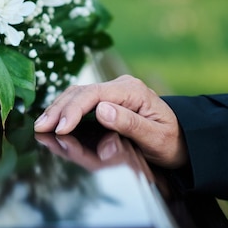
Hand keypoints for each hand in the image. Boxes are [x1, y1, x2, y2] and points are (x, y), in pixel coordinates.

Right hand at [34, 75, 187, 168]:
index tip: (61, 129)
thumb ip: (129, 123)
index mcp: (131, 90)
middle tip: (40, 128)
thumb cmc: (173, 141)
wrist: (186, 140)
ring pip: (77, 94)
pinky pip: (82, 102)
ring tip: (41, 125)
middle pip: (81, 92)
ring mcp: (113, 92)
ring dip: (58, 109)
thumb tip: (101, 110)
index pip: (94, 94)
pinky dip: (65, 110)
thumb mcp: (156, 137)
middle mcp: (120, 86)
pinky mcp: (108, 101)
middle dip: (59, 109)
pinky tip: (53, 121)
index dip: (74, 110)